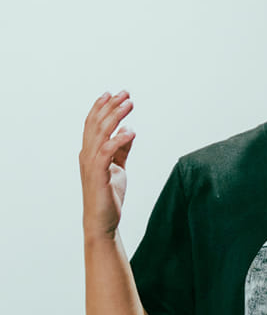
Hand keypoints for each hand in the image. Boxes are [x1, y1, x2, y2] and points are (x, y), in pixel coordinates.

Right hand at [79, 92, 134, 240]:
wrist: (103, 220)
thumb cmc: (108, 195)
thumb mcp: (118, 168)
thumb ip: (121, 150)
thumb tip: (128, 131)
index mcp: (90, 152)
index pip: (93, 124)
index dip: (101, 107)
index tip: (113, 94)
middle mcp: (87, 155)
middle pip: (96, 124)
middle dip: (110, 106)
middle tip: (125, 93)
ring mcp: (91, 164)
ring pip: (101, 134)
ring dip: (115, 117)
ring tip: (129, 104)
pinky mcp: (99, 174)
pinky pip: (107, 153)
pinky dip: (118, 140)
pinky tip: (130, 131)